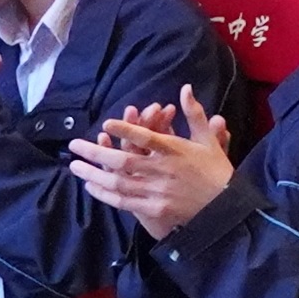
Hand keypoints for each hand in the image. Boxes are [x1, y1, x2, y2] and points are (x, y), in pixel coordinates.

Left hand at [68, 89, 236, 237]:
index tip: (106, 123)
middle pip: (124, 161)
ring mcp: (156, 191)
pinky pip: (123, 202)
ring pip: (118, 182)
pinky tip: (91, 186)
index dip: (126, 130)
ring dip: (93, 174)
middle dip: (95, 153)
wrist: (224, 208)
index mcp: (176, 151)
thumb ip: (194, 113)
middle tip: (74, 146)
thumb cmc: (215, 170)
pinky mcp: (153, 209)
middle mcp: (162, 170)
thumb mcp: (207, 139)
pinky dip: (105, 194)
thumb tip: (185, 88)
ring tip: (74, 166)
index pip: (147, 138)